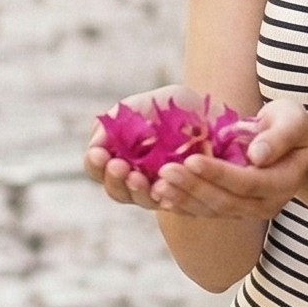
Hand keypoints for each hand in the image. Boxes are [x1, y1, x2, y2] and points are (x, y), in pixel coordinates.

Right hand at [83, 85, 176, 210]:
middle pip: (117, 190)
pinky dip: (166, 195)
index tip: (99, 153)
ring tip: (138, 177)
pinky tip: (164, 185)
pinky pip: (173, 201)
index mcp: (120, 156)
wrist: (211, 108)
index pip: (98, 168)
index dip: (95, 163)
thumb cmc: (171, 106)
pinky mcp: (185, 194)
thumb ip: (116, 121)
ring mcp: (161, 189)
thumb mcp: (142, 105)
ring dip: (137, 190)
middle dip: (115, 179)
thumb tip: (97, 145)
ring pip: (142, 200)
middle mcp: (137, 178)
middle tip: (119, 166)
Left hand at [151, 97, 307, 219]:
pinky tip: (160, 195)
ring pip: (212, 210)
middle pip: (226, 201)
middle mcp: (266, 204)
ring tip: (157, 184)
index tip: (191, 159)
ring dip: (183, 198)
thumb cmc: (289, 124)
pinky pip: (204, 211)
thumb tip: (257, 155)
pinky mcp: (231, 209)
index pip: (248, 182)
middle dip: (193, 187)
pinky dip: (182, 204)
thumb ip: (278, 137)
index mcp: (284, 183)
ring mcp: (248, 210)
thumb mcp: (292, 120)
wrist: (290, 144)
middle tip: (165, 171)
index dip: (219, 174)